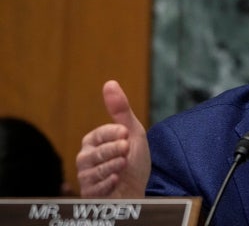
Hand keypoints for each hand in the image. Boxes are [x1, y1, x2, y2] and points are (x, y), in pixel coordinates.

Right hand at [76, 80, 150, 197]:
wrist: (136, 191)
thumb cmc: (134, 162)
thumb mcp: (132, 132)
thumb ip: (121, 110)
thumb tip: (110, 82)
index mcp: (94, 140)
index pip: (100, 133)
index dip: (114, 133)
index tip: (126, 135)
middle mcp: (86, 157)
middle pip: (96, 152)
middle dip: (115, 151)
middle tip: (126, 151)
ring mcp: (85, 175)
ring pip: (94, 169)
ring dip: (113, 166)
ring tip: (124, 164)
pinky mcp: (88, 192)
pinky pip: (95, 186)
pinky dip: (109, 183)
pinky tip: (117, 180)